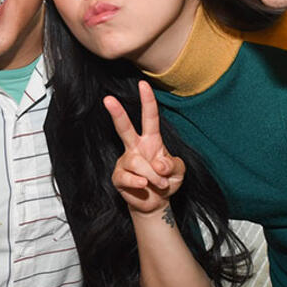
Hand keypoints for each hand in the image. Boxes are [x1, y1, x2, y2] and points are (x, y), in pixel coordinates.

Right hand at [104, 80, 184, 215]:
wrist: (156, 202)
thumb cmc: (167, 181)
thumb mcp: (179, 171)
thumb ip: (173, 165)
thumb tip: (158, 164)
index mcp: (151, 140)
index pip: (149, 117)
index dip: (147, 100)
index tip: (143, 84)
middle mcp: (136, 147)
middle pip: (125, 127)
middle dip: (117, 113)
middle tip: (108, 99)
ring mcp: (126, 161)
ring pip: (136, 162)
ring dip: (153, 176)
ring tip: (159, 183)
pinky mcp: (119, 176)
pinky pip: (128, 177)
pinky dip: (140, 183)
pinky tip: (144, 186)